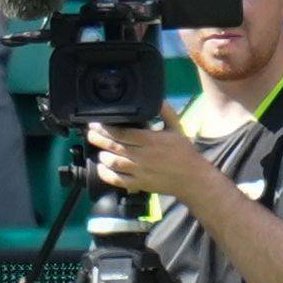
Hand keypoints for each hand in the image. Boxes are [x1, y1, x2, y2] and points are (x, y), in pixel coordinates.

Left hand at [87, 113, 212, 199]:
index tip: (97, 123)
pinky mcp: (139, 184)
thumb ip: (165, 112)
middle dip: (99, 139)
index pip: (123, 133)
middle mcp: (143, 155)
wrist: (192, 178)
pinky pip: (118, 180)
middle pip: (114, 146)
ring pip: (114, 163)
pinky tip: (103, 168)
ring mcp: (140, 171)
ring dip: (103, 155)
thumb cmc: (184, 152)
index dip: (107, 128)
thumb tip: (156, 98)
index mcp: (151, 140)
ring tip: (98, 149)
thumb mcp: (177, 128)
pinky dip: (107, 174)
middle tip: (90, 133)